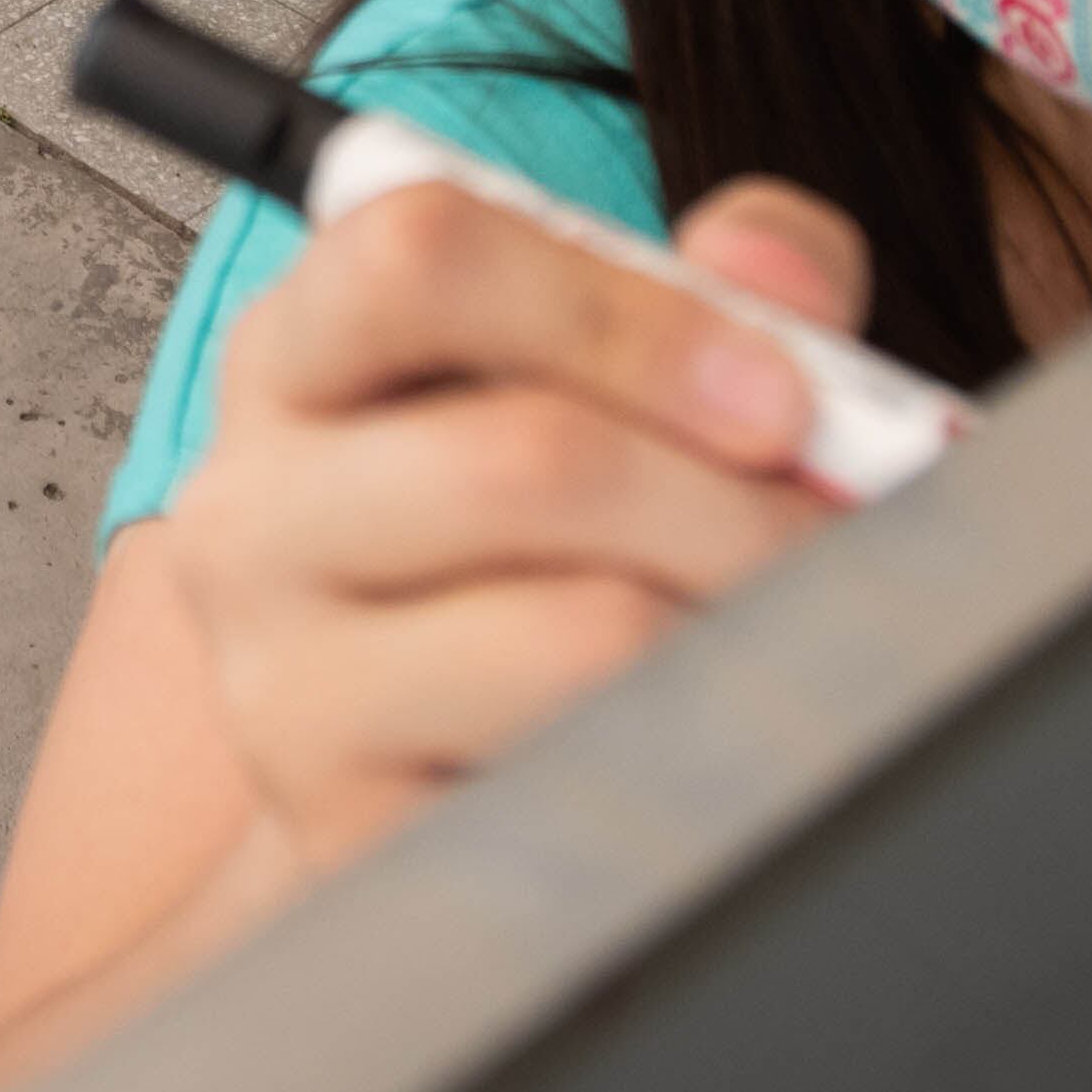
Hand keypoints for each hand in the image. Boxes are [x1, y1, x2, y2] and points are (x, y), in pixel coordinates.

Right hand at [163, 175, 868, 874]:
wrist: (399, 775)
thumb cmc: (525, 546)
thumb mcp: (596, 379)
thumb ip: (719, 285)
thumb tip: (783, 273)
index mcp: (299, 353)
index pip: (414, 257)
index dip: (628, 312)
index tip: (783, 393)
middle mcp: (252, 509)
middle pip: (522, 459)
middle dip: (741, 501)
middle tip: (839, 534)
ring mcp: (284, 683)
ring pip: (581, 635)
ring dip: (741, 631)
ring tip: (783, 633)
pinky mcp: (352, 834)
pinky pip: (592, 784)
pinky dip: (701, 754)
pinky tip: (706, 734)